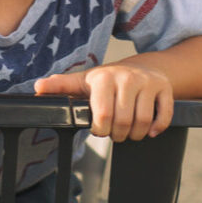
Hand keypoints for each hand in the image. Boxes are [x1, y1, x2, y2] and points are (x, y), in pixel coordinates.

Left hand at [34, 61, 173, 140]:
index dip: (100, 129)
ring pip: (143, 121)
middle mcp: (127, 78)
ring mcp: (148, 82)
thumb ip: (61, 86)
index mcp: (104, 78)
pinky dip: (156, 128)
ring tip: (128, 133)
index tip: (99, 129)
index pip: (102, 115)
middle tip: (115, 133)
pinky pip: (163, 116)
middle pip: (123, 122)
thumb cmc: (108, 81)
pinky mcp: (164, 88)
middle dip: (118, 135)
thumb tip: (37, 88)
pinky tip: (148, 131)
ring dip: (135, 135)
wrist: (141, 67)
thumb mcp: (84, 82)